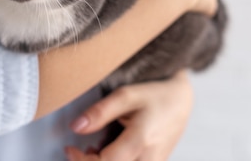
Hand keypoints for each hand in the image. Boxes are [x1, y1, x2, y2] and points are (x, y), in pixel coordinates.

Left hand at [65, 71, 193, 160]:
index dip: (82, 160)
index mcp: (141, 139)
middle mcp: (150, 158)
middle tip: (78, 151)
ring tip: (93, 151)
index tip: (69, 148)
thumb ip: (100, 112)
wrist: (181, 101)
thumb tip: (76, 127)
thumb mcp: (125, 95)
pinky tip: (108, 152)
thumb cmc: (153, 95)